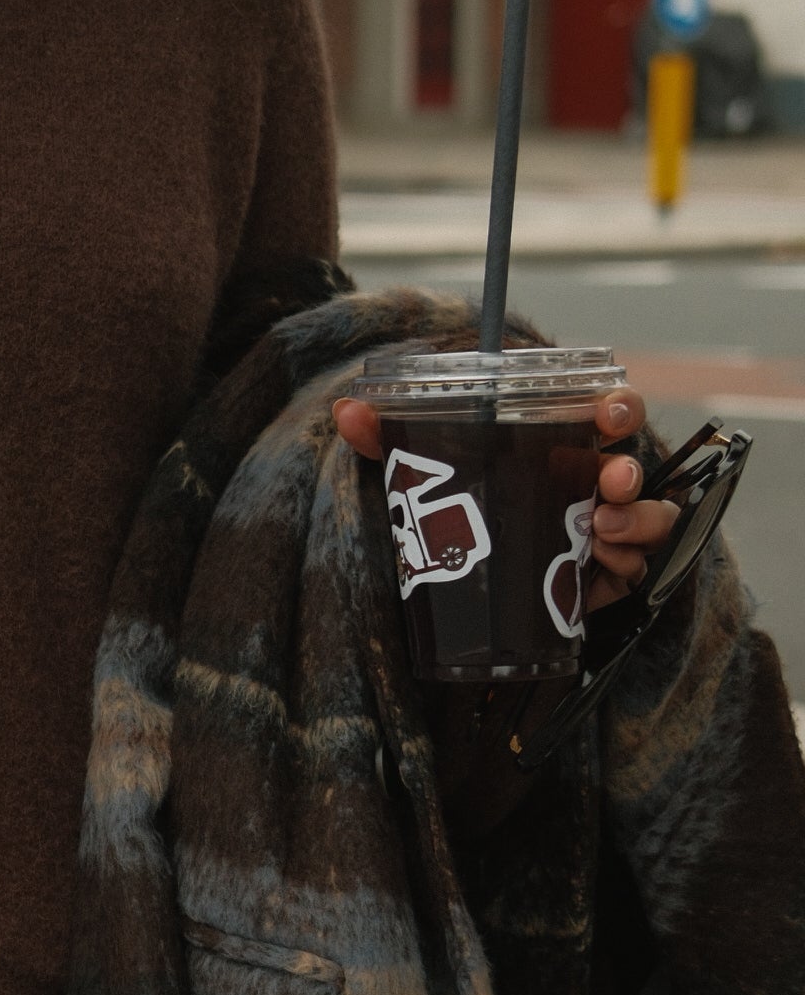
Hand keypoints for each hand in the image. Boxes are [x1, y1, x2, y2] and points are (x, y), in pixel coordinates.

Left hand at [332, 387, 678, 610]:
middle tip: (610, 484)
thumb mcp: (427, 477)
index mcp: (564, 445)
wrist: (472, 586)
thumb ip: (390, 443)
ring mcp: (606, 531)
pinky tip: (604, 565)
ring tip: (602, 531)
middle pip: (634, 467)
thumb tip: (346, 410)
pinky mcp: (605, 578)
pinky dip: (626, 565)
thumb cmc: (463, 512)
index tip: (607, 416)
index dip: (619, 408)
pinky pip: (634, 570)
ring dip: (636, 522)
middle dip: (631, 473)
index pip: (609, 414)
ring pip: (647, 519)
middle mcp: (593, 485)